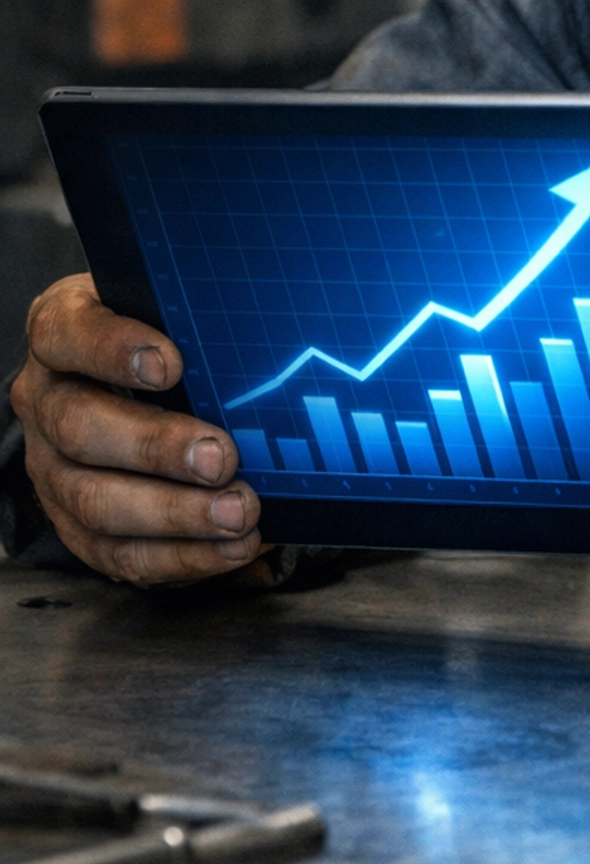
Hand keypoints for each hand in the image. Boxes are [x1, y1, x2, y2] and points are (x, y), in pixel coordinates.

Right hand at [10, 273, 264, 584]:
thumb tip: (269, 334)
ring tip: (237, 511)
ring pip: (94, 501)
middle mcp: (46, 402)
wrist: (135, 387)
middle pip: (79, 427)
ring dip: (174, 514)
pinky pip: (119, 553)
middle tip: (221, 457)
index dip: (113, 350)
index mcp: (61, 334)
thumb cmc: (162, 338)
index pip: (66, 335)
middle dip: (155, 447)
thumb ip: (197, 314)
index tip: (170, 364)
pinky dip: (181, 556)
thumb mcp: (170, 307)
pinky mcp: (77, 524)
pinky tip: (230, 546)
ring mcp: (53, 469)